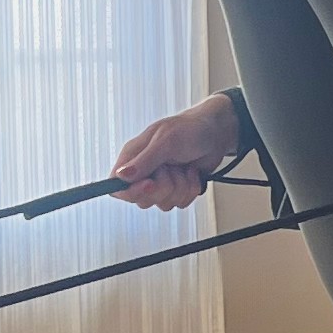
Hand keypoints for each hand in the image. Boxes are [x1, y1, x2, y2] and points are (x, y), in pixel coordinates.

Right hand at [113, 95, 245, 210]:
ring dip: (180, 186)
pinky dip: (190, 189)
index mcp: (133, 157)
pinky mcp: (176, 189)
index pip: (116, 186)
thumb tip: (122, 175)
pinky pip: (180, 203)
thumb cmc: (190, 129)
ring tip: (184, 167)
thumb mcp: (166, 141)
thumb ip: (145, 160)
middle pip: (142, 199)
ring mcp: (160, 183)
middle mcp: (144, 172)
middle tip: (172, 167)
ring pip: (163, 204)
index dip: (130, 192)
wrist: (216, 134)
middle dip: (163, 186)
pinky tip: (192, 172)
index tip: (149, 184)